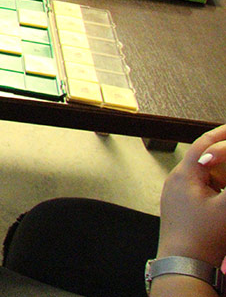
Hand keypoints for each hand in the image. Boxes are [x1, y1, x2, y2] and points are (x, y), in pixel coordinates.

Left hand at [157, 123, 225, 267]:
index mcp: (185, 175)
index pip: (205, 145)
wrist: (184, 264)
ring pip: (205, 174)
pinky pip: (203, 189)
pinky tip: (224, 193)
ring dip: (222, 171)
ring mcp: (178, 194)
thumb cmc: (203, 237)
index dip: (222, 134)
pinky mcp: (182, 207)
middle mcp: (177, 181)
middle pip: (205, 158)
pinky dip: (217, 186)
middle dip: (225, 154)